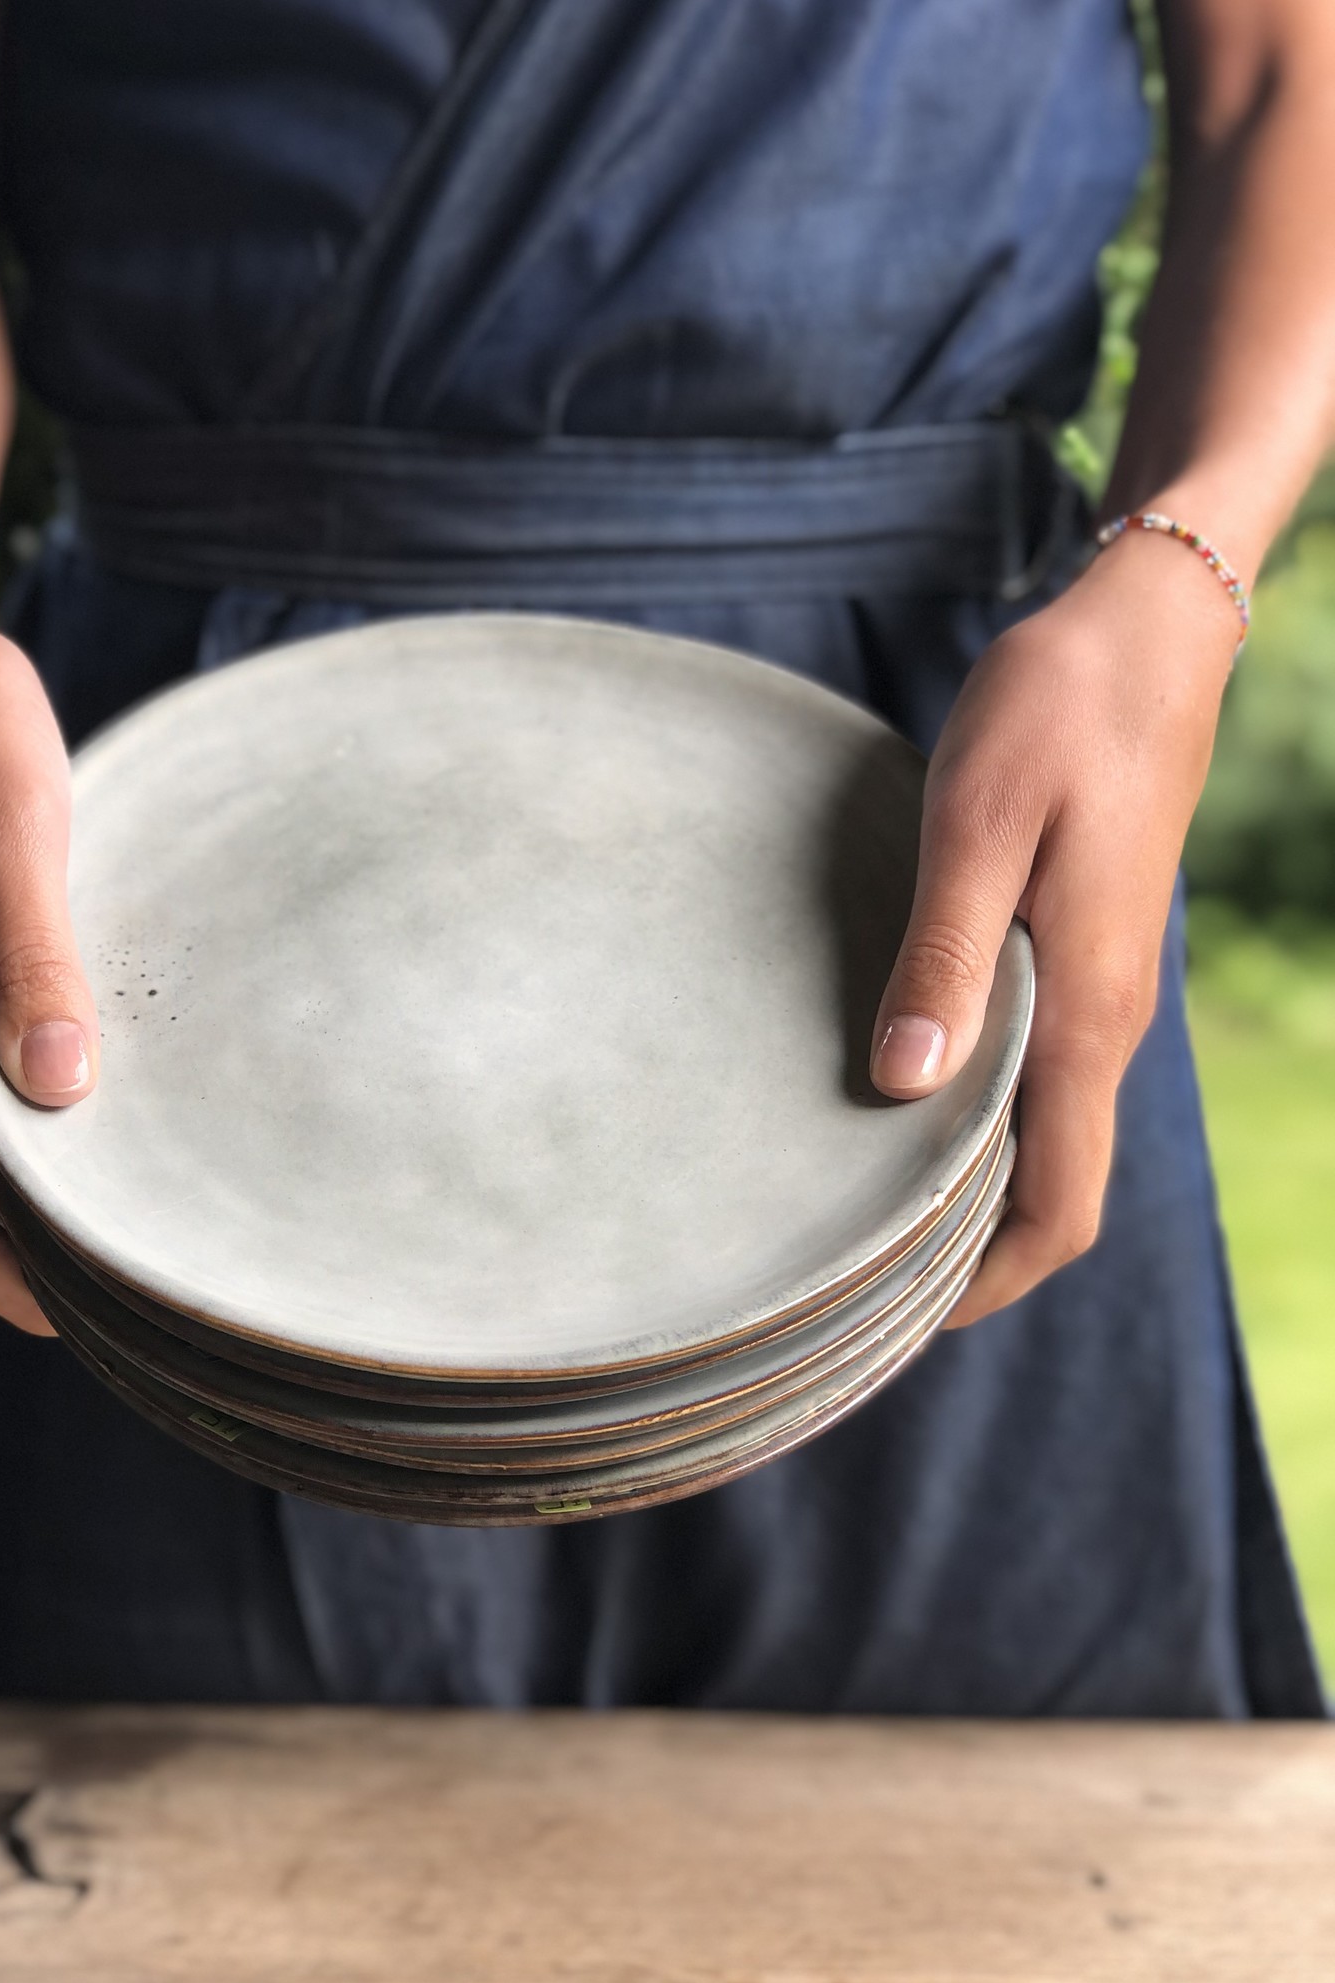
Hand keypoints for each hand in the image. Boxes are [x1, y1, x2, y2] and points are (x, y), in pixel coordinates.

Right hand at [0, 520, 98, 1332]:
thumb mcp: (7, 826)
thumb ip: (30, 958)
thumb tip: (58, 1091)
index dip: (9, 1275)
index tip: (91, 1324)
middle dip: (38, 1241)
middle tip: (148, 1276)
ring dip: (41, 1172)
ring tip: (143, 1199)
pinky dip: (31, 1100)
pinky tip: (106, 1092)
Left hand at [869, 533, 1238, 1324]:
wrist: (1146, 631)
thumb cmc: (1056, 713)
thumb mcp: (978, 826)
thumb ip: (946, 957)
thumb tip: (905, 1084)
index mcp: (1088, 1012)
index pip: (1060, 1200)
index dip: (992, 1278)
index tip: (904, 1319)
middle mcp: (1108, 1019)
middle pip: (1058, 1185)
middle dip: (977, 1252)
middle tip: (867, 1283)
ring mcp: (1105, 986)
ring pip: (1050, 1130)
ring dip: (977, 1184)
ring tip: (873, 1202)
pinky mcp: (1088, 946)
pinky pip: (1045, 1071)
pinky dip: (985, 1114)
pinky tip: (911, 1093)